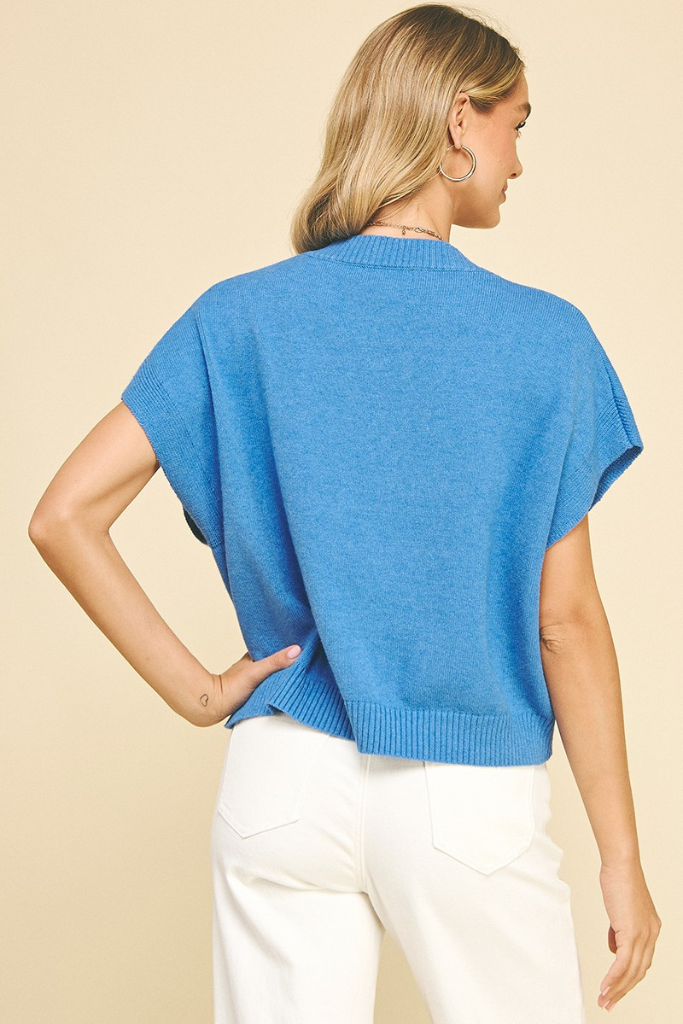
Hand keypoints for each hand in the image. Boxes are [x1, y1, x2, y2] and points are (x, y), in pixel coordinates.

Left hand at [203, 644, 302, 725]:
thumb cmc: (230, 688)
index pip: (277, 645)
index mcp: (256, 654)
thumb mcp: (256, 671)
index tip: (306, 641)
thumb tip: (296, 651)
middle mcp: (257, 664)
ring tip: (304, 668)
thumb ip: (276, 662)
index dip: (290, 643)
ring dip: (286, 670)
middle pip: (278, 658)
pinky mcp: (257, 689)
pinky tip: (289, 683)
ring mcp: (257, 676)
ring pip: (276, 671)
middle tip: (310, 655)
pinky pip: (273, 682)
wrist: (215, 705)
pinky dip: (281, 681)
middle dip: (291, 657)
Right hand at [597, 860, 661, 1011]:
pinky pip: (622, 964)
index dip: (629, 978)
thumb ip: (619, 930)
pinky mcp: (632, 933)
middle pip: (638, 972)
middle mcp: (651, 935)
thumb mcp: (620, 909)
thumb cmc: (618, 880)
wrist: (621, 865)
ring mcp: (643, 935)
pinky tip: (604, 987)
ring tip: (604, 1000)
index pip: (642, 961)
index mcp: (651, 929)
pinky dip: (613, 978)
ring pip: (631, 972)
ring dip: (616, 989)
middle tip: (609, 1003)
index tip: (616, 989)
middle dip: (623, 990)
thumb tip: (613, 947)